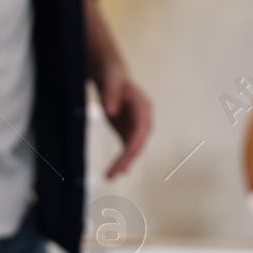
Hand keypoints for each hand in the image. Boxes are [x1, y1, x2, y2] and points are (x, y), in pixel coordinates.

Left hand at [95, 63, 151, 179]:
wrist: (111, 76)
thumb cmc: (112, 77)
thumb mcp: (110, 81)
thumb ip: (110, 95)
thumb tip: (110, 113)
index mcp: (142, 107)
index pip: (141, 128)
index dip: (136, 142)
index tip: (128, 154)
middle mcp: (142, 119)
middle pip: (138, 142)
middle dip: (128, 158)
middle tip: (116, 172)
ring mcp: (135, 127)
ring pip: (132, 148)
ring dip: (124, 163)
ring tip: (111, 176)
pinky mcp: (126, 131)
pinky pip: (125, 148)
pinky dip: (120, 160)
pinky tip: (114, 172)